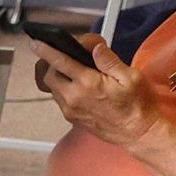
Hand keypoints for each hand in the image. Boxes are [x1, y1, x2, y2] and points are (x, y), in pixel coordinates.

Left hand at [31, 32, 165, 148]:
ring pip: (53, 88)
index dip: (45, 50)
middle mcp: (74, 97)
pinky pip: (59, 99)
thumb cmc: (138, 106)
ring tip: (77, 72)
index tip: (36, 43)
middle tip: (69, 58)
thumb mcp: (131, 76)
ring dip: (59, 77)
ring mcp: (71, 109)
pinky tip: (79, 86)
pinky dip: (63, 89)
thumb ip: (109, 60)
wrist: (139, 133)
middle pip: (50, 75)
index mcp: (88, 83)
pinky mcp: (72, 118)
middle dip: (55, 64)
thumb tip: (95, 48)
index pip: (60, 62)